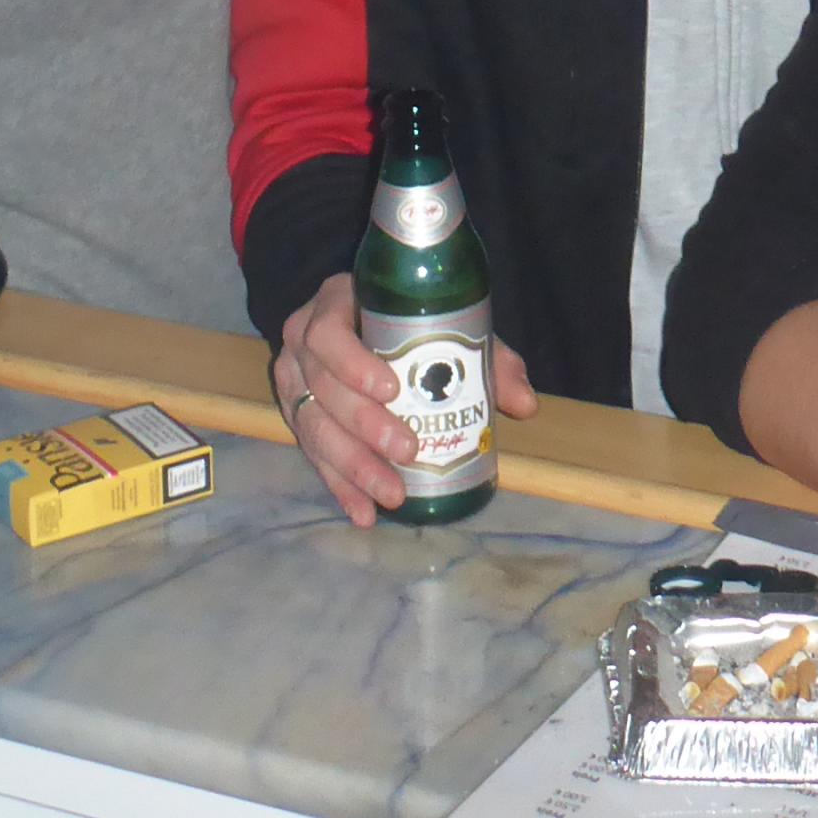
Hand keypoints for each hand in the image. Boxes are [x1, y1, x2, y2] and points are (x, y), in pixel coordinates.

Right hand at [273, 270, 535, 524]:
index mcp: (336, 305)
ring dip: (353, 467)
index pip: (329, 334)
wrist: (371, 322)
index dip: (353, 364)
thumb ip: (487, 358)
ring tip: (391, 495)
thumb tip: (523, 403)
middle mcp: (304, 342)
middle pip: (323, 388)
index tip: (391, 389)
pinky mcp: (296, 417)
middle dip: (364, 425)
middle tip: (407, 450)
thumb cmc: (414, 321)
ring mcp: (294, 381)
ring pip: (314, 427)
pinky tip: (364, 512)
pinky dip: (340, 487)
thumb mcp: (450, 327)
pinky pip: (312, 456)